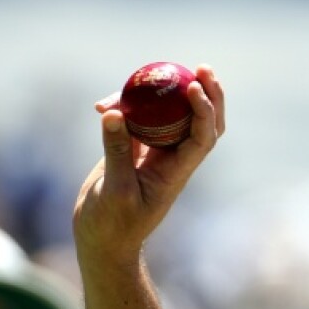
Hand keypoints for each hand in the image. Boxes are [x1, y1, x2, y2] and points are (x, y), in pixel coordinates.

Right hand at [72, 64, 225, 266]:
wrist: (102, 241)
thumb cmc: (113, 225)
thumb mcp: (115, 190)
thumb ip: (116, 151)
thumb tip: (113, 113)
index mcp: (177, 172)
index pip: (202, 137)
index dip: (204, 111)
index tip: (194, 87)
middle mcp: (172, 159)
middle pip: (200, 121)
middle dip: (207, 94)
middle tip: (201, 67)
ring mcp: (154, 154)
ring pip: (169, 116)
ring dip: (166, 94)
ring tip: (153, 70)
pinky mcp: (133, 150)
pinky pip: (138, 121)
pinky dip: (126, 108)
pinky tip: (104, 103)